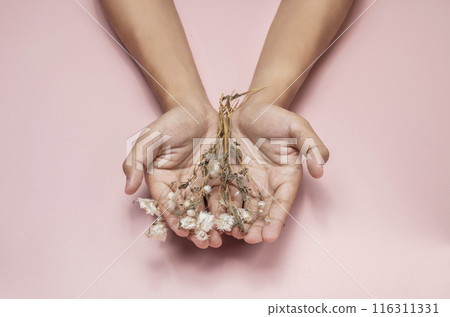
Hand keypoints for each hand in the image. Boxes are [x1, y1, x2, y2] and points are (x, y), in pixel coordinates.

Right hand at [123, 106, 224, 248]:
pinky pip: (226, 193)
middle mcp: (183, 185)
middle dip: (198, 229)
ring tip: (222, 239)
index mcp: (163, 180)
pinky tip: (238, 220)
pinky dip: (231, 208)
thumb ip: (136, 163)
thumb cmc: (170, 123)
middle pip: (190, 211)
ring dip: (215, 224)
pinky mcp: (220, 175)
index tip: (184, 233)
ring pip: (209, 207)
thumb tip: (126, 190)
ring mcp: (203, 181)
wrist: (196, 108)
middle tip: (207, 244)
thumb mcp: (149, 140)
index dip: (175, 220)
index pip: (168, 204)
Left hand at [221, 102, 328, 243]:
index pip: (283, 202)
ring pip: (243, 207)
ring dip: (239, 223)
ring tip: (233, 236)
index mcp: (285, 176)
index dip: (277, 219)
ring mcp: (246, 181)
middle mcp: (266, 183)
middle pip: (262, 210)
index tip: (270, 236)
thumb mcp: (297, 126)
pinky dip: (221, 209)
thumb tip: (320, 170)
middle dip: (257, 227)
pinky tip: (216, 220)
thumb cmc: (275, 116)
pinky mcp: (228, 176)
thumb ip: (312, 145)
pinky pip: (224, 195)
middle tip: (250, 241)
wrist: (249, 108)